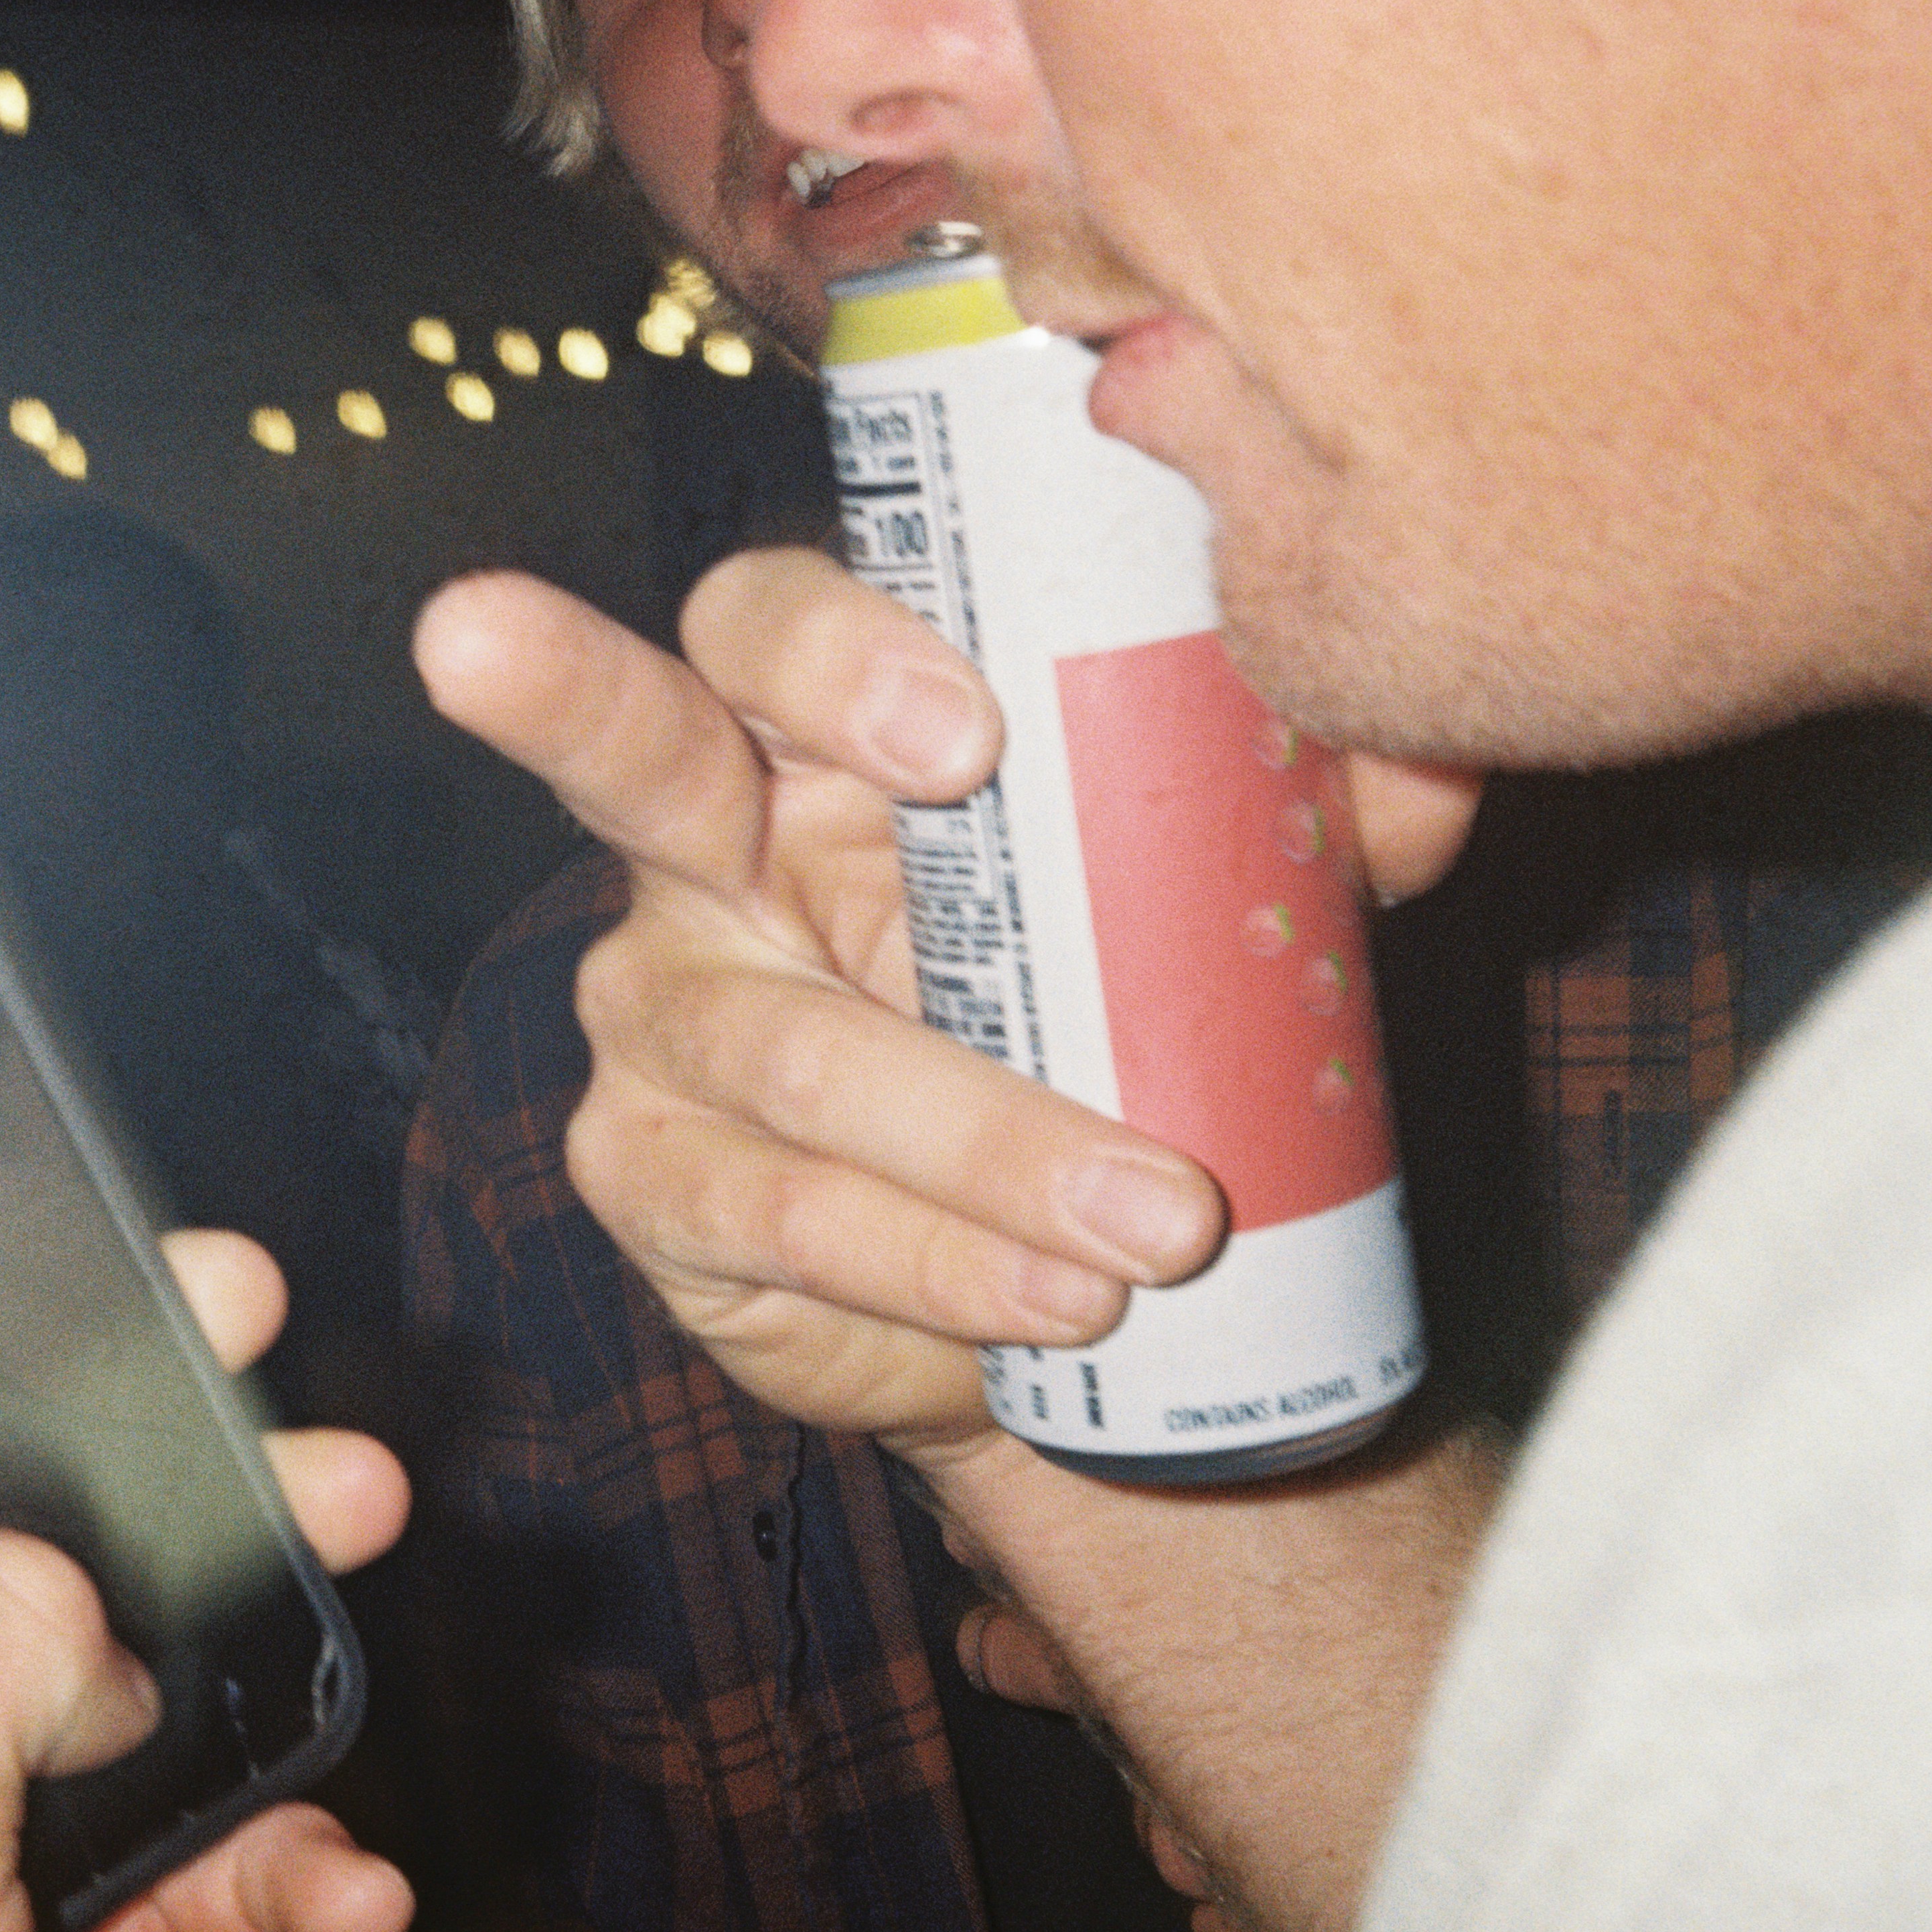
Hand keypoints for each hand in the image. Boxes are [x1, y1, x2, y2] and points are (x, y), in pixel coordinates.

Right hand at [422, 547, 1498, 1931]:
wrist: (1065, 1272)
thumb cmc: (1112, 1019)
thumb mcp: (1212, 907)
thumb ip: (1304, 818)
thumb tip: (1422, 774)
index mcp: (825, 735)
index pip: (768, 626)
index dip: (835, 653)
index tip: (967, 734)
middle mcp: (702, 852)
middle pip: (614, 742)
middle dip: (549, 682)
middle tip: (509, 649)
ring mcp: (658, 1021)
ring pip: (784, 1058)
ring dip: (979, 1142)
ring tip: (1155, 1226)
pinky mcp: (657, 1184)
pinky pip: (780, 1221)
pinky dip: (935, 1265)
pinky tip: (1051, 1305)